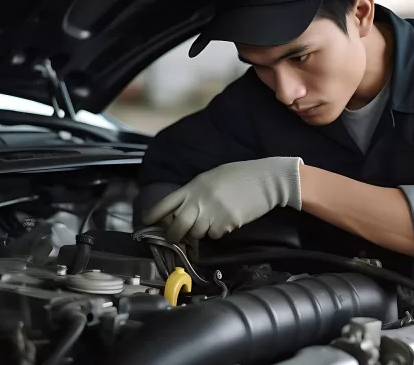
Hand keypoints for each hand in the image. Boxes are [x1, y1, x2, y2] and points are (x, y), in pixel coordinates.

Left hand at [143, 157, 302, 241]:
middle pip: (177, 226)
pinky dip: (217, 232)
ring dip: (199, 233)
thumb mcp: (213, 178)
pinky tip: (226, 221)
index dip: (153, 215)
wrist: (267, 180)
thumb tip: (185, 209)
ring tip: (210, 222)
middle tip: (175, 238)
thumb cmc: (241, 175)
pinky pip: (214, 235)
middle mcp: (199, 201)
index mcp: (194, 186)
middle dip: (174, 235)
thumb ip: (197, 192)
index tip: (146, 222)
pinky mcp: (226, 224)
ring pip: (196, 233)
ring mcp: (213, 213)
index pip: (166, 203)